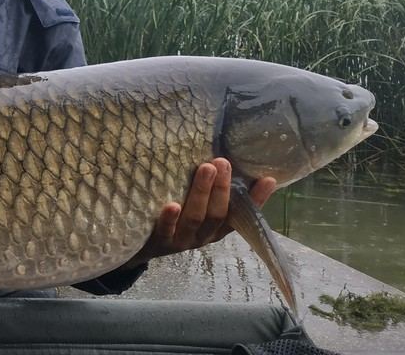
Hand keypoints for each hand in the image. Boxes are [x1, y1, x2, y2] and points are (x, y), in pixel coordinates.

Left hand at [124, 157, 275, 267]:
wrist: (136, 247)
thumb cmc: (171, 219)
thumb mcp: (193, 207)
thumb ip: (208, 190)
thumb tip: (224, 157)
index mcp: (215, 229)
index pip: (240, 215)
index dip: (256, 200)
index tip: (268, 179)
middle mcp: (202, 236)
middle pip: (217, 214)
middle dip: (222, 188)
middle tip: (223, 163)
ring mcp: (181, 240)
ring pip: (195, 218)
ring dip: (201, 193)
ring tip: (206, 169)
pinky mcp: (159, 241)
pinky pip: (166, 230)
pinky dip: (170, 218)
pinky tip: (172, 205)